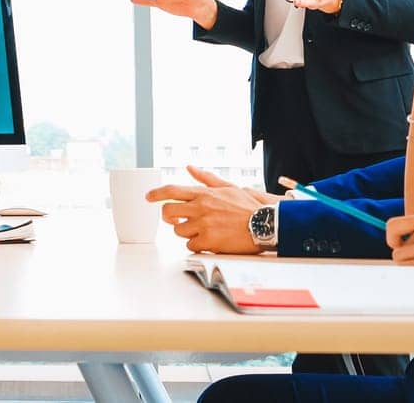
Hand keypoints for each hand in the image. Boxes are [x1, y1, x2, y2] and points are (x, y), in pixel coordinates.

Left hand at [147, 166, 279, 253]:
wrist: (265, 224)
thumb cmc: (248, 207)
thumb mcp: (228, 187)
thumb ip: (206, 179)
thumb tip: (190, 168)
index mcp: (204, 194)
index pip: (172, 191)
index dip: (156, 194)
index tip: (148, 197)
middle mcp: (201, 208)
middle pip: (168, 212)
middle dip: (168, 218)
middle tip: (176, 221)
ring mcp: (203, 225)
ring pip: (178, 231)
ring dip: (186, 232)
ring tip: (202, 231)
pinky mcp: (208, 241)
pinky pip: (190, 245)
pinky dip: (197, 245)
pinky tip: (209, 241)